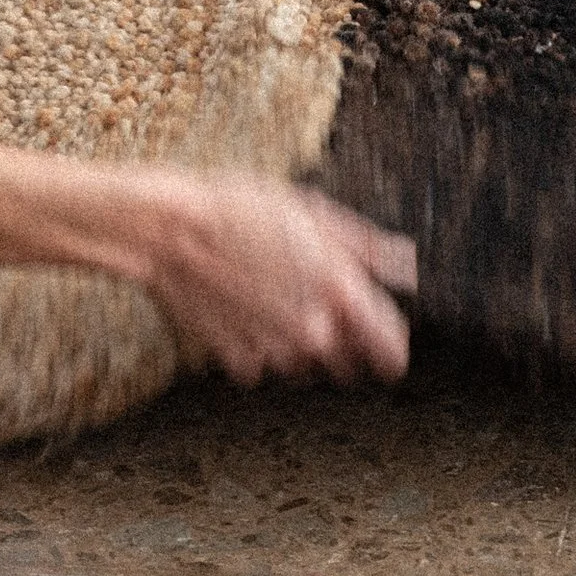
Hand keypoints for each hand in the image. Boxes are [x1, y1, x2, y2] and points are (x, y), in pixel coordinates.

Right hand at [140, 171, 417, 386]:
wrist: (169, 230)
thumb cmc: (238, 209)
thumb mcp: (312, 212)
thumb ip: (367, 248)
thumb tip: (407, 268)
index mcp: (339, 291)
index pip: (390, 348)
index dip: (393, 348)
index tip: (389, 347)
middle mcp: (312, 330)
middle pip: (350, 366)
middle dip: (345, 346)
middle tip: (321, 311)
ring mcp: (274, 351)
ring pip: (305, 366)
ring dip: (299, 345)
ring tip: (273, 301)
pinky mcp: (238, 360)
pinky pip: (262, 364)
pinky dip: (258, 346)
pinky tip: (243, 311)